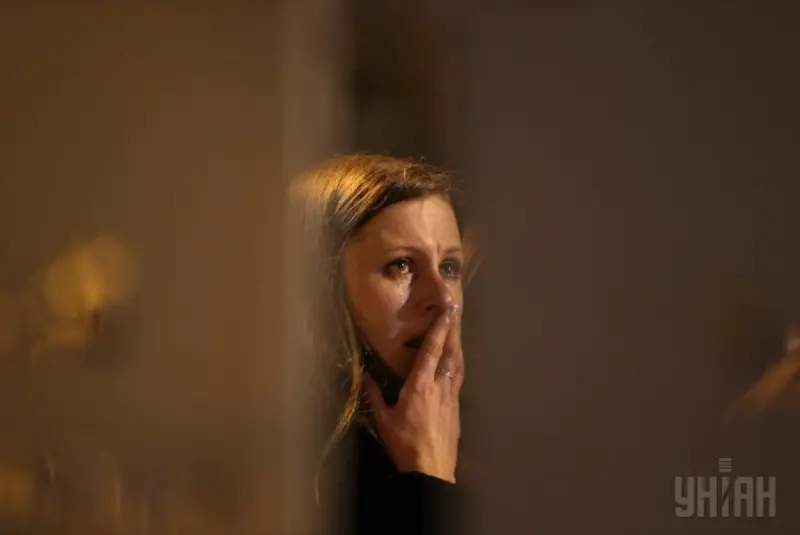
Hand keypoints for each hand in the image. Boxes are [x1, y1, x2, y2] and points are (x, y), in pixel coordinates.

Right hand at [365, 304, 463, 482]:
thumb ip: (374, 396)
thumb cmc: (404, 444)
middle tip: (456, 310)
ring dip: (458, 344)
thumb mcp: (384, 420)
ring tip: (458, 328)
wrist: (431, 470)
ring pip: (458, 364)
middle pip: (450, 352)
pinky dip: (458, 363)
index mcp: (420, 385)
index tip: (446, 311)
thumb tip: (364, 375)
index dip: (439, 329)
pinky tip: (457, 361)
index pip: (431, 350)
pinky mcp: (457, 407)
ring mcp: (452, 396)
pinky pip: (459, 378)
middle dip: (453, 329)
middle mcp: (440, 386)